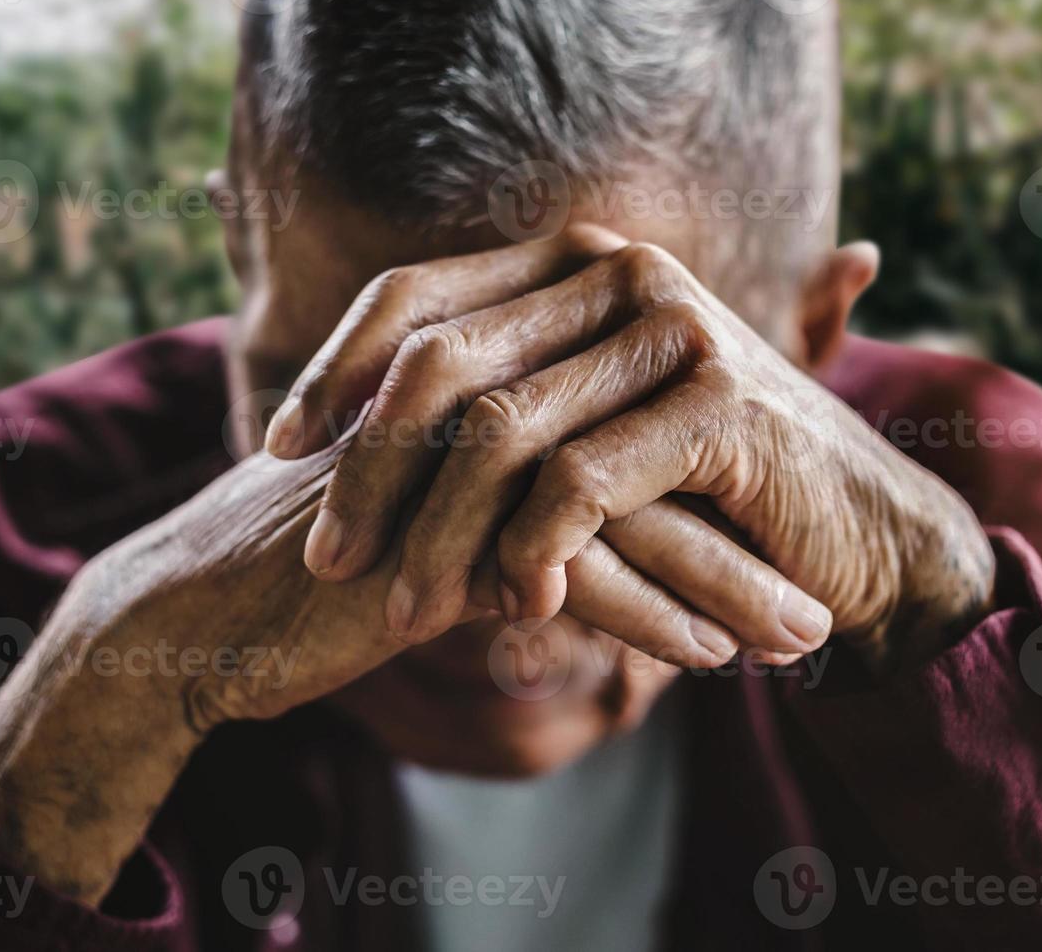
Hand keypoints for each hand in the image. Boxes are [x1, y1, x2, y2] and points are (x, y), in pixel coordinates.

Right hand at [0, 428, 795, 904]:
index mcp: (490, 387)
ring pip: (625, 517)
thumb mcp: (440, 518)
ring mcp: (456, 469)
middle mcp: (480, 411)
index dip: (720, 481)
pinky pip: (566, 576)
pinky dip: (646, 616)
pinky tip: (710, 655)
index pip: (633, 423)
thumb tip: (619, 520)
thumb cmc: (331, 563)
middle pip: (647, 460)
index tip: (796, 535)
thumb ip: (526, 496)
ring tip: (803, 635)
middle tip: (836, 586)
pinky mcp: (430, 540)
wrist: (205, 612)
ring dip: (723, 581)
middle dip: (749, 532)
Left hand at [269, 228, 994, 667]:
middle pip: (439, 364)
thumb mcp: (591, 435)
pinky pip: (583, 482)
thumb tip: (348, 436)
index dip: (332, 370)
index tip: (276, 450)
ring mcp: (676, 329)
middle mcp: (622, 274)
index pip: (416, 295)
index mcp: (578, 264)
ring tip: (405, 611)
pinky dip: (537, 551)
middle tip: (327, 559)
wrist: (858, 534)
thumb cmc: (707, 495)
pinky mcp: (721, 402)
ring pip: (500, 432)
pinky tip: (523, 607)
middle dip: (367, 471)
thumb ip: (501, 407)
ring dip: (439, 535)